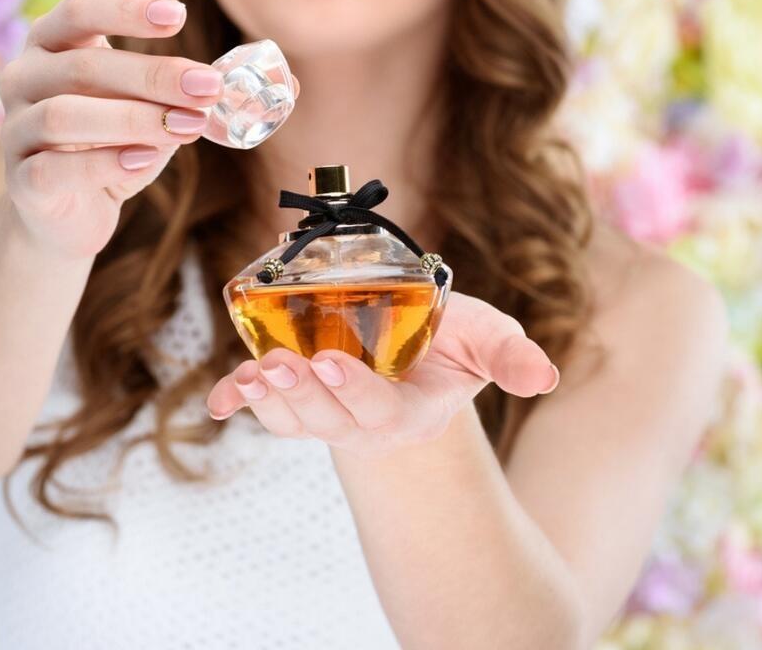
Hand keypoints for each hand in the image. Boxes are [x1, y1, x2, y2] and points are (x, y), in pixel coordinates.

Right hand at [0, 0, 295, 258]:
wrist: (67, 217)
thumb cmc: (113, 150)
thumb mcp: (157, 114)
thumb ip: (203, 94)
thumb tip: (289, 86)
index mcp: (54, 44)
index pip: (82, 7)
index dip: (128, 8)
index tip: (178, 18)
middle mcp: (25, 78)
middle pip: (87, 64)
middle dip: (155, 76)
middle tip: (207, 88)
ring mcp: (17, 129)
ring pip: (68, 114)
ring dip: (135, 119)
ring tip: (185, 128)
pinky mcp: (23, 180)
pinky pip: (59, 167)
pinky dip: (106, 162)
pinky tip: (145, 159)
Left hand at [205, 292, 560, 455]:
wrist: (409, 345)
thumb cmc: (447, 343)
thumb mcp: (484, 340)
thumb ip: (510, 356)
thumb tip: (543, 378)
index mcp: (407, 412)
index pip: (379, 410)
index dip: (353, 390)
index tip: (329, 361)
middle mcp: (360, 421)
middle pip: (326, 419)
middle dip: (301, 394)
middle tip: (281, 363)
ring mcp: (322, 413)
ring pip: (290, 417)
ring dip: (266, 398)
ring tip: (250, 373)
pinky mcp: (293, 400)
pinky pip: (261, 408)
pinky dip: (235, 401)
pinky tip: (218, 398)